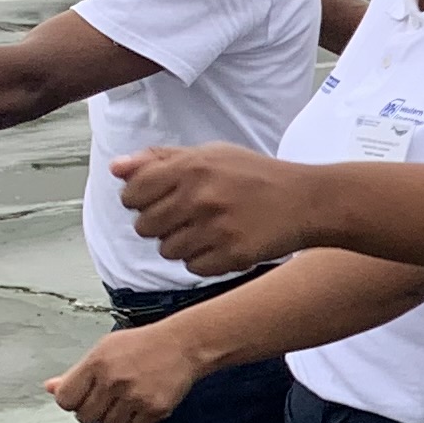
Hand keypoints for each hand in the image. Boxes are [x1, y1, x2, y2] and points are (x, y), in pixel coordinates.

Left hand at [46, 323, 207, 422]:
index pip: (65, 399)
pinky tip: (142, 400)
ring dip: (114, 417)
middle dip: (92, 411)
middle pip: (85, 417)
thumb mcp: (103, 350)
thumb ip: (75, 372)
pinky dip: (136, 419)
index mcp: (96, 363)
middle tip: (106, 397)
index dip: (72, 401)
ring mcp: (135, 397)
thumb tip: (49, 387)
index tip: (82, 396)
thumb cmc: (141, 345)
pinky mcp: (154, 409)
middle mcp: (113, 381)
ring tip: (125, 399)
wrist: (182, 345)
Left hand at [112, 144, 316, 274]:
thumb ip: (161, 159)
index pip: (132, 193)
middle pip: (145, 227)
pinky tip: (224, 244)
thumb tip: (116, 169)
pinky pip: (194, 268)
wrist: (308, 200)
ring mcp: (216, 227)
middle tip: (188, 217)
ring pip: (167, 251)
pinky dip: (205, 261)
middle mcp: (200, 196)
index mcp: (191, 166)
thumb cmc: (255, 176)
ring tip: (209, 231)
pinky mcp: (232, 255)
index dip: (139, 201)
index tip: (158, 201)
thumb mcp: (210, 154)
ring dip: (183, 245)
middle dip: (160, 226)